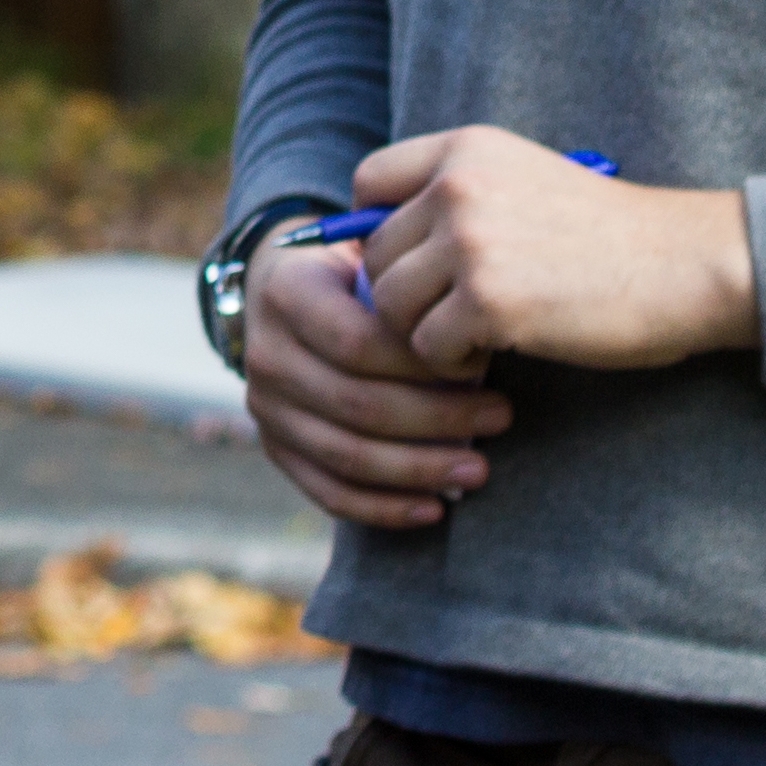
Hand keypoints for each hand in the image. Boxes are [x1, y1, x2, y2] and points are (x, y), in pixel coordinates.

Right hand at [238, 229, 508, 528]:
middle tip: (501, 417)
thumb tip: (479, 333)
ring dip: (420, 469)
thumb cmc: (351, 276)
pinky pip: (328, 491)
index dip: (423, 364)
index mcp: (286, 294)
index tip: (483, 366)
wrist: (284, 292)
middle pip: (357, 404)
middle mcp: (265, 354)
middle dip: (439, 419)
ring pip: (346, 455)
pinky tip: (433, 509)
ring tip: (479, 469)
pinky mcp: (275, 446)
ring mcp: (265, 407)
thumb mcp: (372, 256)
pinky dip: (383, 508)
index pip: (357, 343)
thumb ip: (409, 284)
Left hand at [354, 126, 758, 372]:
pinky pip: (426, 346)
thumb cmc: (608, 236)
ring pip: (390, 304)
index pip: (367, 180)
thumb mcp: (524, 180)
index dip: (379, 228)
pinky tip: (495, 350)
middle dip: (406, 292)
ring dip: (425, 331)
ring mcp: (471, 243)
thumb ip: (454, 195)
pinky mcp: (489, 303)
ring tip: (477, 333)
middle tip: (456, 313)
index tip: (415, 260)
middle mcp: (458, 186)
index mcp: (465, 149)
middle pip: (375, 253)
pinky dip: (453, 361)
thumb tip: (370, 243)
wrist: (689, 266)